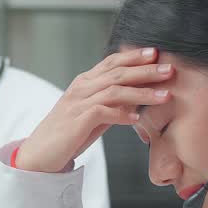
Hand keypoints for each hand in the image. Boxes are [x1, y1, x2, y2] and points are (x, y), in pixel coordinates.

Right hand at [15, 47, 173, 172]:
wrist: (38, 154)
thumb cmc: (66, 134)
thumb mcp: (91, 114)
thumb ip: (110, 104)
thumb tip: (136, 102)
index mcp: (84, 82)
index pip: (112, 62)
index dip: (134, 56)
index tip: (156, 53)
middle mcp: (81, 88)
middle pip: (118, 73)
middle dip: (146, 70)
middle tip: (169, 70)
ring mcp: (78, 103)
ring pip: (115, 91)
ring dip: (142, 93)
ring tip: (164, 96)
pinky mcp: (77, 121)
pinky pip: (103, 112)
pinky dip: (122, 114)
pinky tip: (136, 119)